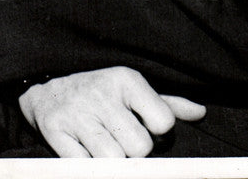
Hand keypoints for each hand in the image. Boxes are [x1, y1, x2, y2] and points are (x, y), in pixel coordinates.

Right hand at [19, 65, 205, 157]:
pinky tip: (86, 152)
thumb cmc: (100, 94)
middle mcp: (101, 93)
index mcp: (125, 79)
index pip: (164, 122)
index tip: (144, 127)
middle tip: (122, 140)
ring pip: (114, 161)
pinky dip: (90, 167)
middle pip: (140, 147)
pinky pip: (85, 167)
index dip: (158, 134)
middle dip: (134, 152)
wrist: (47, 92)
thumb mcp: (131, 90)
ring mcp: (77, 113)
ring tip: (105, 147)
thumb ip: (166, 104)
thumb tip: (200, 113)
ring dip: (113, 163)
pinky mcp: (55, 132)